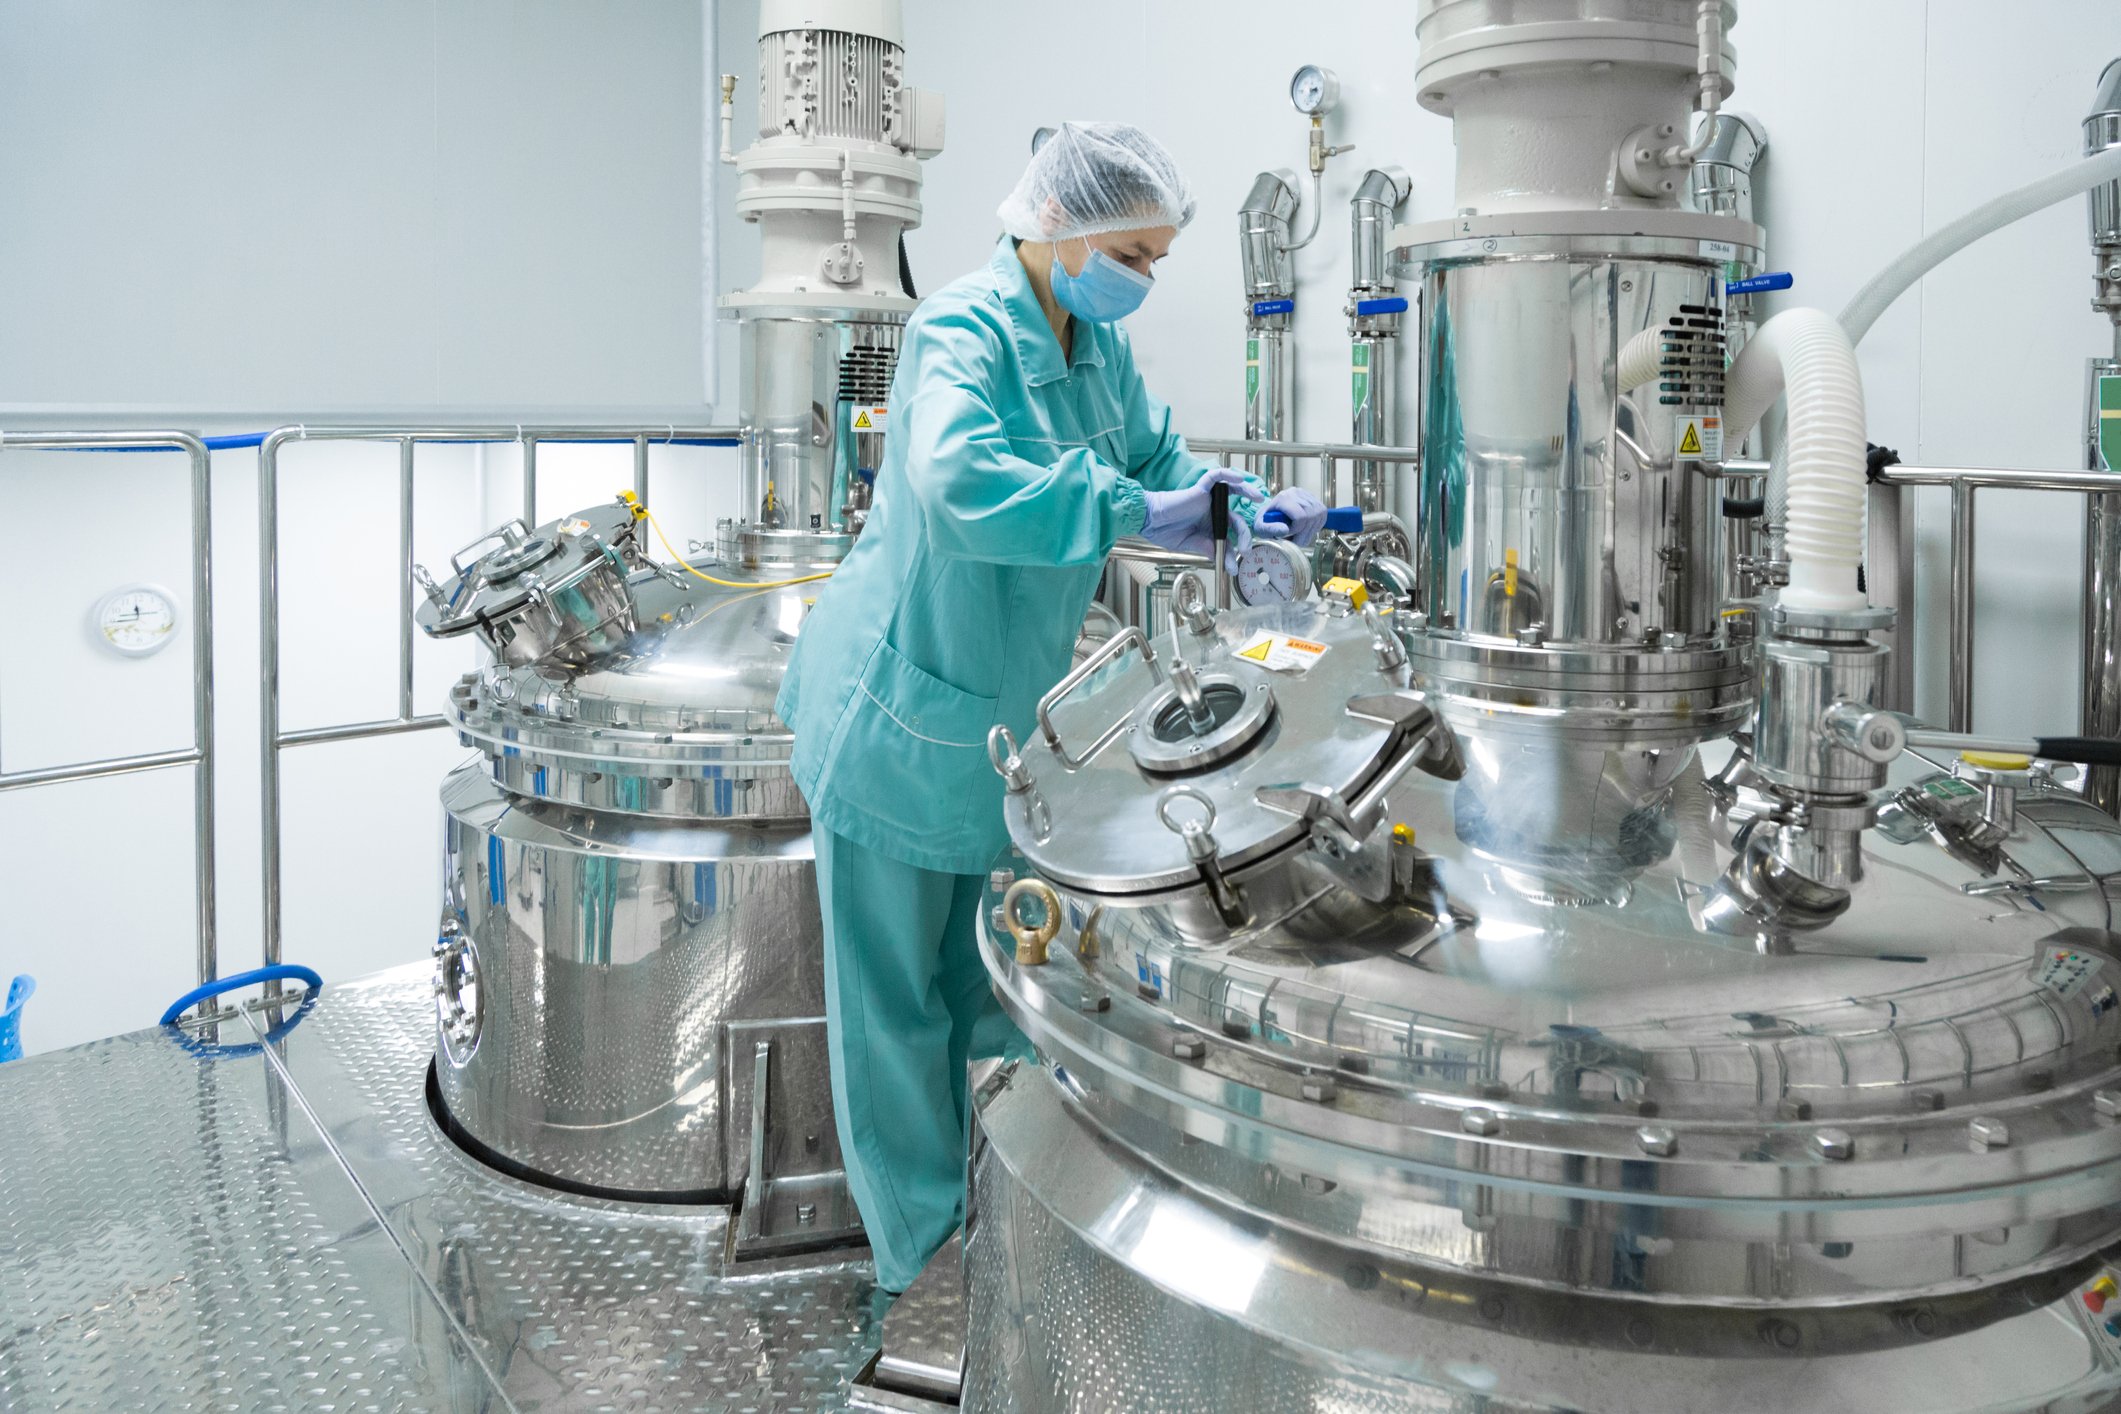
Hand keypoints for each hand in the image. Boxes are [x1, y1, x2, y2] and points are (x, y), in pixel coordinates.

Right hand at [1140, 467, 1263, 565]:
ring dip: (1247, 491)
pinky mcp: (1200, 489)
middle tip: (1246, 548)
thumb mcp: (1193, 544)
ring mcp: (1207, 500)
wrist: (1150, 522)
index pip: (1230, 535)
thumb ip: (1210, 549)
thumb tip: (1227, 563)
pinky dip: (1228, 475)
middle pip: (1236, 517)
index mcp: (1210, 526)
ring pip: (1232, 491)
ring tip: (1258, 497)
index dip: (1235, 548)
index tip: (1235, 564)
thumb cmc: (1165, 532)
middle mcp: (1212, 511)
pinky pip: (1216, 477)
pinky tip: (1239, 480)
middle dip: (1244, 533)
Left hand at [1257, 487, 1326, 545]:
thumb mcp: (1260, 528)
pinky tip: (1304, 529)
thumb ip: (1269, 529)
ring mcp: (1307, 495)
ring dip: (1309, 532)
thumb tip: (1284, 530)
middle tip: (1294, 540)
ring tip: (1298, 535)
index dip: (1296, 530)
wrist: (1270, 514)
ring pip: (1318, 518)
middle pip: (1310, 518)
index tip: (1287, 534)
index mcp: (1283, 498)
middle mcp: (1297, 493)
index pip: (1300, 517)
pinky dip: (1315, 527)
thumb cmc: (1265, 521)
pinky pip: (1322, 517)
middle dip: (1303, 534)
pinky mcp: (1315, 500)